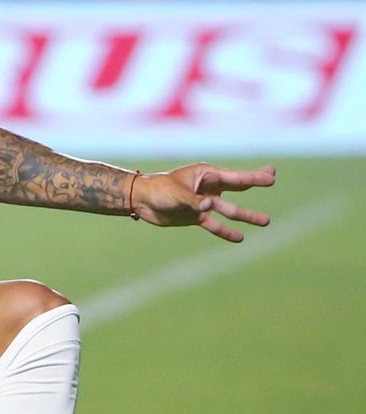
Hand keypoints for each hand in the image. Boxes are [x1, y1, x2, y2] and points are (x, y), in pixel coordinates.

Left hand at [132, 164, 275, 241]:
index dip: (254, 177)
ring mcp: (204, 203)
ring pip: (230, 210)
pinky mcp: (197, 217)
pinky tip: (239, 238)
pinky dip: (226, 231)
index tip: (272, 176)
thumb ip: (194, 201)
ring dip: (247, 216)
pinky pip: (215, 225)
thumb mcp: (177, 194)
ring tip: (265, 221)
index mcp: (206, 175)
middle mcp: (208, 188)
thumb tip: (211, 205)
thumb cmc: (158, 190)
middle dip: (254, 183)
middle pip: (237, 187)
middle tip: (272, 180)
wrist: (141, 201)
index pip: (235, 177)